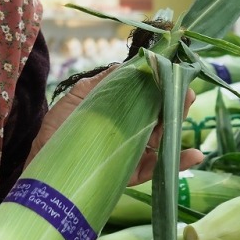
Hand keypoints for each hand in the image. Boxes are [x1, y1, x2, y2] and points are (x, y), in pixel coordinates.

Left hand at [27, 65, 204, 183]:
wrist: (43, 164)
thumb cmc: (58, 129)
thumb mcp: (78, 97)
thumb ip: (104, 82)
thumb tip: (131, 65)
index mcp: (118, 108)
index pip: (146, 94)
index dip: (162, 84)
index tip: (175, 75)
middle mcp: (129, 128)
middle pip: (159, 114)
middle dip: (176, 102)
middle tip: (186, 93)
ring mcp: (132, 151)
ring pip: (163, 137)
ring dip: (177, 126)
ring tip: (182, 113)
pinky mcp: (132, 173)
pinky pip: (158, 167)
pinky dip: (178, 162)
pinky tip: (195, 155)